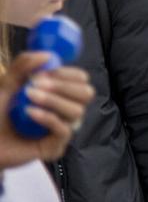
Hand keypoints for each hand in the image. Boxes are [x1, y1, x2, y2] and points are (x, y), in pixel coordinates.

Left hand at [0, 53, 93, 168]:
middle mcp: (65, 111)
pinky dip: (47, 117)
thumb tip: (48, 55)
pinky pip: (64, 130)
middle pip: (86, 94)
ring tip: (29, 97)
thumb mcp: (6, 84)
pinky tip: (29, 113)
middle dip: (63, 86)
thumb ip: (23, 66)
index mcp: (59, 94)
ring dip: (53, 100)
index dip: (67, 73)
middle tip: (37, 83)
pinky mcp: (56, 147)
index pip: (81, 80)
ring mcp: (62, 129)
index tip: (44, 72)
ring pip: (77, 111)